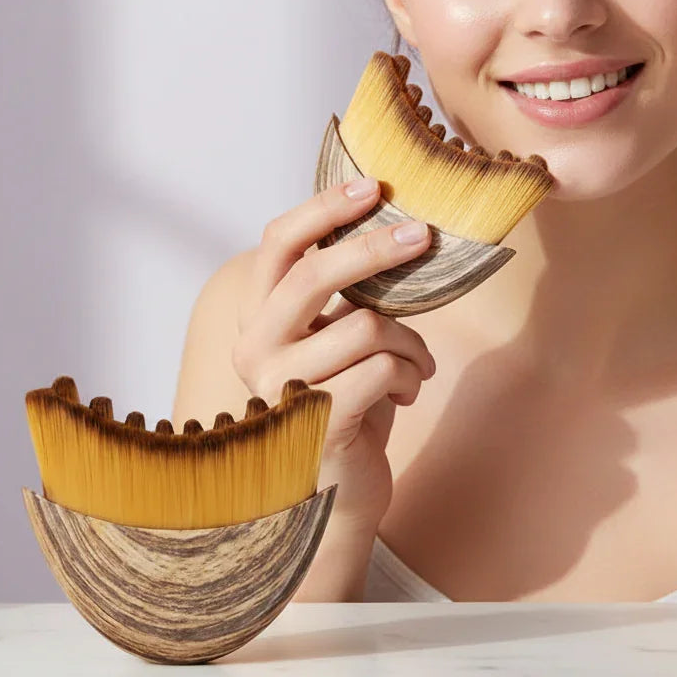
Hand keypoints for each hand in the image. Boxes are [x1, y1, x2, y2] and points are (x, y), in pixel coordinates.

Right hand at [232, 178, 436, 525]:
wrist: (338, 489)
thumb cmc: (344, 399)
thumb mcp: (334, 336)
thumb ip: (342, 292)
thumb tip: (394, 224)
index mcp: (256, 317)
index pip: (277, 244)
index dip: (323, 208)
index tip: (370, 187)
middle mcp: (255, 348)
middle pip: (313, 273)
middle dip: (375, 249)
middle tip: (421, 236)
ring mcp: (280, 389)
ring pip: (365, 327)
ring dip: (411, 342)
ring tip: (418, 361)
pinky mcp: (317, 424)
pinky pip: (383, 370)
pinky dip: (412, 374)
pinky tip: (411, 390)